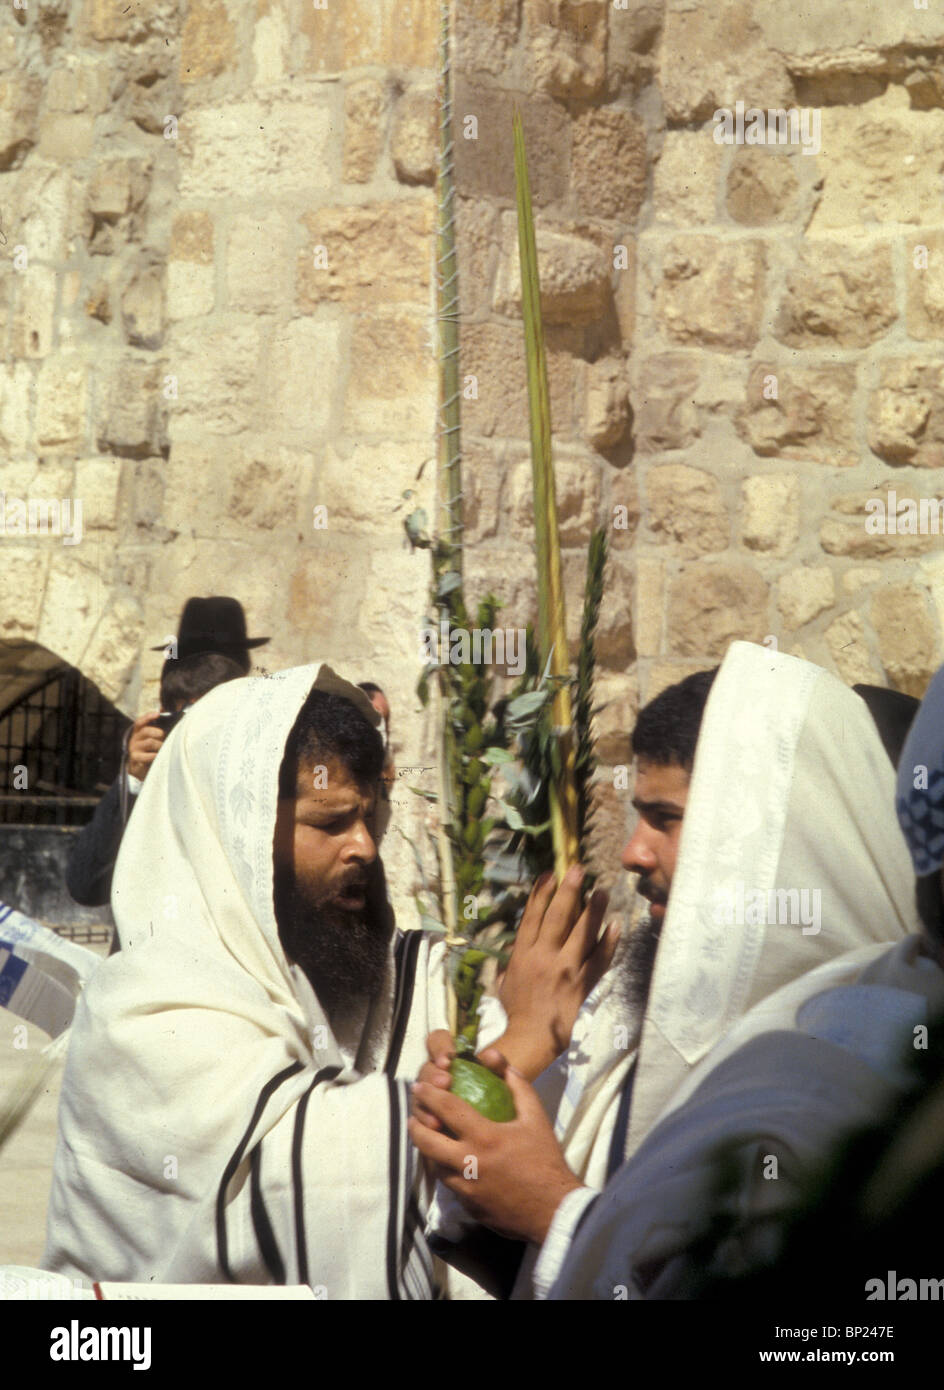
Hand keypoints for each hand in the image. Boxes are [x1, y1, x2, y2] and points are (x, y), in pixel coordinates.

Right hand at [126, 712, 164, 780]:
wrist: (143, 770)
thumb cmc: (150, 752)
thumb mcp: (153, 740)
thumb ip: (159, 730)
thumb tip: (168, 716)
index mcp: (138, 732)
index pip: (140, 722)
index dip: (147, 717)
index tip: (157, 714)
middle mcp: (134, 739)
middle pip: (146, 731)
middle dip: (158, 732)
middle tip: (164, 736)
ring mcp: (134, 749)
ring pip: (149, 742)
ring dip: (160, 744)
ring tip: (165, 748)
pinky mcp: (135, 759)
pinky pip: (146, 756)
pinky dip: (154, 755)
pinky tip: (159, 756)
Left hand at [409, 1062, 583, 1245]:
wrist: (554, 1209)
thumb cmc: (545, 1160)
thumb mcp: (536, 1118)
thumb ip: (518, 1086)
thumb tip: (501, 1063)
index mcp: (484, 1137)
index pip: (446, 1109)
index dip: (429, 1095)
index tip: (420, 1087)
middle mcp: (468, 1163)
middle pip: (426, 1141)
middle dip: (415, 1125)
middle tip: (415, 1115)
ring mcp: (465, 1188)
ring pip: (433, 1165)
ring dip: (427, 1149)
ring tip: (428, 1137)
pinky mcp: (468, 1206)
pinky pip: (448, 1184)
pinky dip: (444, 1169)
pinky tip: (449, 1162)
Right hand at [412, 1031, 508, 1133]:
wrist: (504, 1131)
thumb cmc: (502, 1097)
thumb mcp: (503, 1081)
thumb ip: (498, 1064)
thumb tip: (490, 1056)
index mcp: (450, 1057)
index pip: (437, 1040)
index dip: (439, 1047)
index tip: (448, 1061)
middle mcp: (436, 1075)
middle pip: (425, 1070)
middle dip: (431, 1076)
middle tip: (445, 1083)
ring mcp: (429, 1099)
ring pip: (418, 1098)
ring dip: (425, 1105)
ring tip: (437, 1119)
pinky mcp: (427, 1122)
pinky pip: (420, 1123)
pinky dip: (425, 1126)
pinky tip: (436, 1130)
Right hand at [493, 866, 618, 1078]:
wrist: (531, 1039)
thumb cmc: (517, 1012)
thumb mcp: (506, 981)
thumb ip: (512, 959)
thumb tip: (518, 942)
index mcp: (524, 955)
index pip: (533, 917)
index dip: (541, 893)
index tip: (550, 874)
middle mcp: (545, 958)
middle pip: (558, 918)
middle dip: (569, 891)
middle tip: (579, 870)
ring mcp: (566, 971)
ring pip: (582, 934)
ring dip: (593, 911)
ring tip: (602, 891)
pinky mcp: (584, 985)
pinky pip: (599, 959)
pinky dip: (608, 942)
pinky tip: (615, 926)